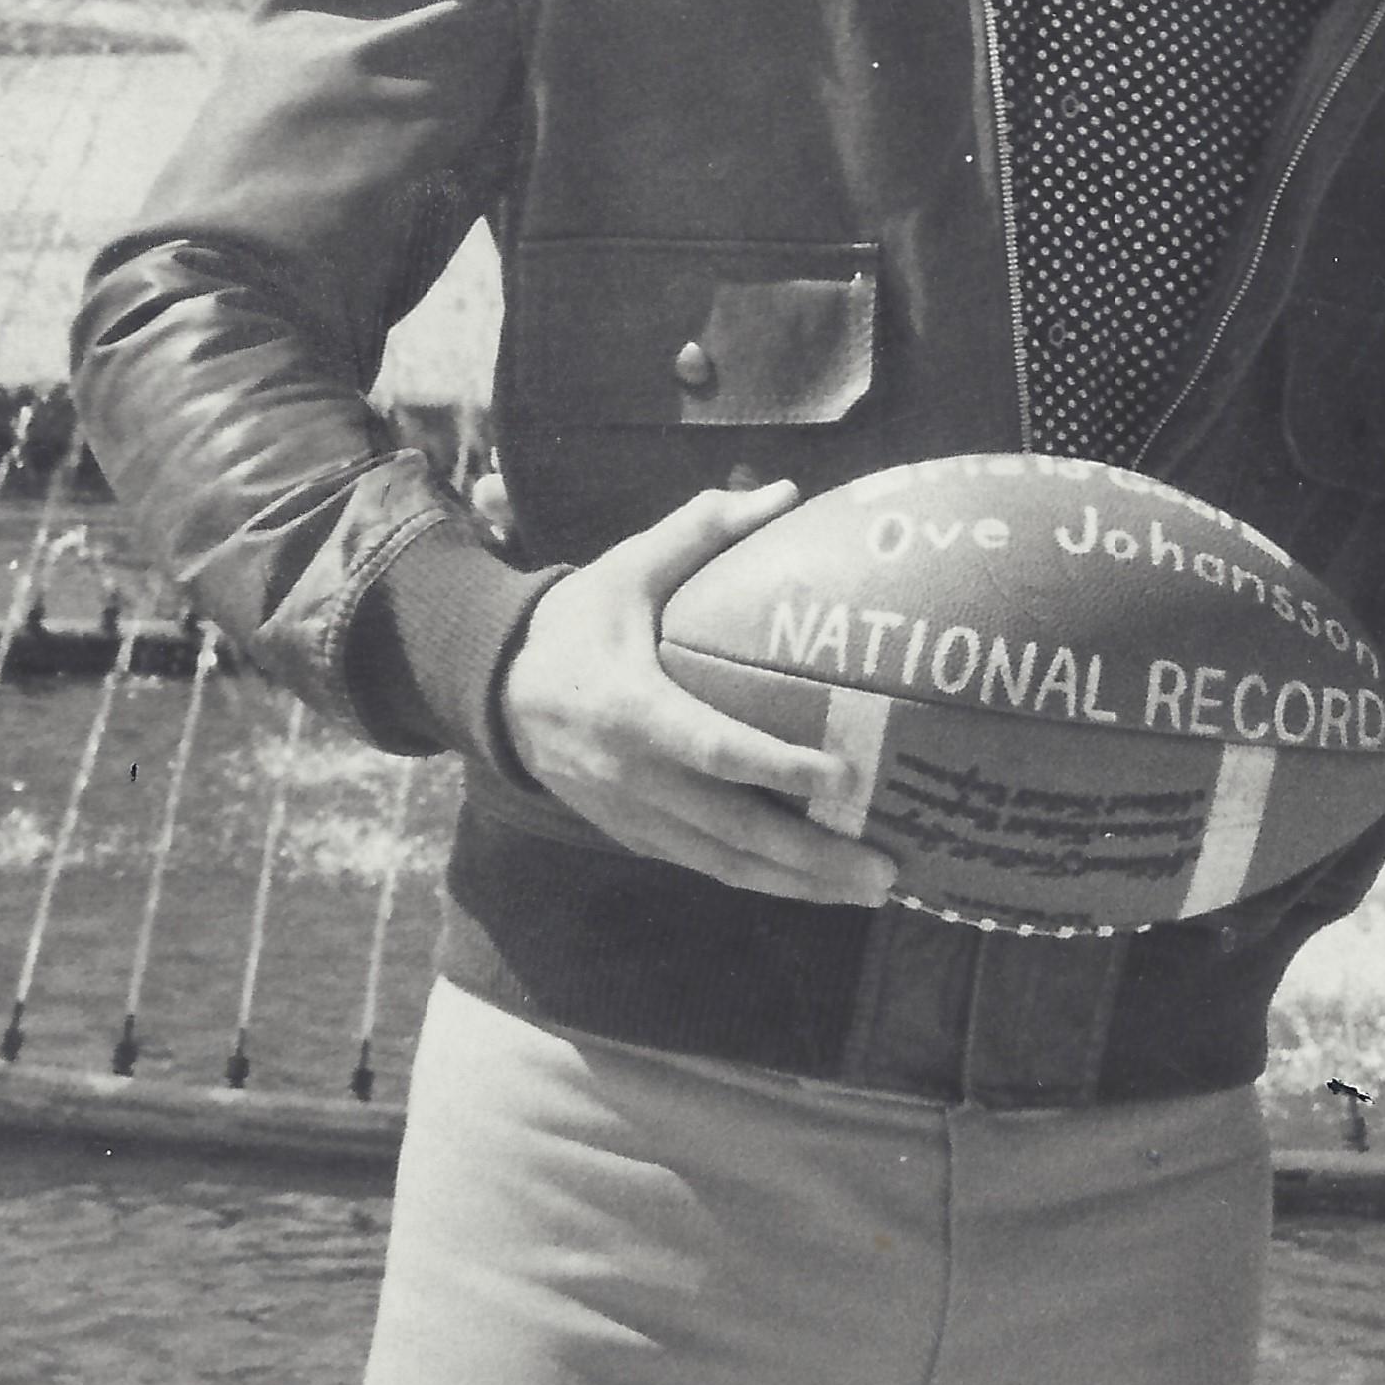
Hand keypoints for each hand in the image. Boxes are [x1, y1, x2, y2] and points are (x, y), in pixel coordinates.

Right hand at [498, 484, 897, 905]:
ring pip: (724, 866)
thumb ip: (700, 530)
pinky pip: (705, 868)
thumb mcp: (627, 567)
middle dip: (813, 857)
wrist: (499, 691)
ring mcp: (633, 816)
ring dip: (799, 885)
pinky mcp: (636, 837)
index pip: (715, 750)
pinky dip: (761, 882)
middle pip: (733, 832)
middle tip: (885, 869)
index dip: (780, 768)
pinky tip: (814, 885)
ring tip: (870, 891)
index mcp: (632, 709)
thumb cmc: (576, 623)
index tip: (846, 777)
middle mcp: (634, 777)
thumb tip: (784, 493)